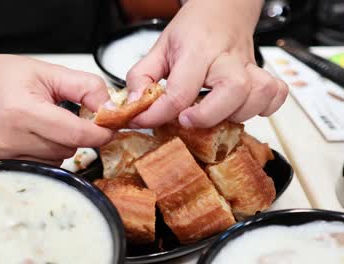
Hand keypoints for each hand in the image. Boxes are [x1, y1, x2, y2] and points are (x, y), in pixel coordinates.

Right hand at [0, 54, 112, 165]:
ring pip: (58, 159)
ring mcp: (2, 156)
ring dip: (61, 144)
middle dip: (76, 133)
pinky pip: (43, 166)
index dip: (99, 133)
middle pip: (68, 148)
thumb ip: (85, 87)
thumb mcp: (48, 71)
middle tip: (65, 114)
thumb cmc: (4, 78)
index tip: (110, 128)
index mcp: (21, 110)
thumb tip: (111, 110)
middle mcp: (9, 138)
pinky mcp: (0, 166)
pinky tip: (33, 136)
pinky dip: (47, 152)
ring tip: (43, 123)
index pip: (74, 133)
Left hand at [126, 0, 287, 127]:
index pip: (181, 89)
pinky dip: (264, 108)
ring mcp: (248, 66)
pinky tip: (241, 108)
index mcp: (197, 50)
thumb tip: (135, 104)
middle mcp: (227, 58)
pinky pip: (276, 95)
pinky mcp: (262, 74)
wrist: (222, 10)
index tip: (143, 121)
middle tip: (186, 119)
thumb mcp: (159, 48)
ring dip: (236, 114)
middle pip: (233, 91)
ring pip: (258, 95)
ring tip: (213, 113)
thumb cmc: (192, 30)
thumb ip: (141, 76)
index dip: (159, 113)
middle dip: (208, 115)